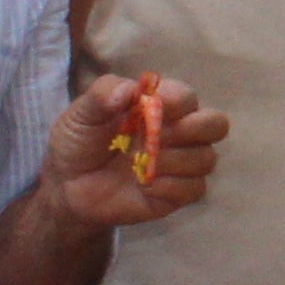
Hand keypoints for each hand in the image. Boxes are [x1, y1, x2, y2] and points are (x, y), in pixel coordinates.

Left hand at [40, 72, 225, 230]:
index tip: (153, 106)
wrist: (68, 188)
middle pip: (216, 124)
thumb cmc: (79, 142)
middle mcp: (178, 132)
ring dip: (176, 160)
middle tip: (160, 137)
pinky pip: (195, 189)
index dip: (178, 100)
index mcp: (159, 105)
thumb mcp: (80, 114)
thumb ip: (102, 94)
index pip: (188, 97)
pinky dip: (172, 186)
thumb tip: (130, 90)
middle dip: (196, 129)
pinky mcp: (178, 193)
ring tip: (143, 165)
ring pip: (207, 158)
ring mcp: (180, 164)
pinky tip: (146, 185)